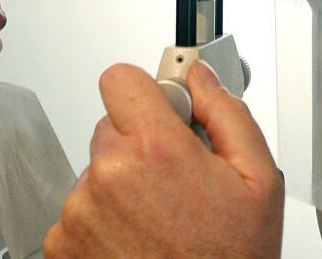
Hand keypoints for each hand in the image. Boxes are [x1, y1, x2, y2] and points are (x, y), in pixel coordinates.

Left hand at [44, 61, 283, 258]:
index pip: (121, 79)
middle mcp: (107, 176)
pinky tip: (138, 243)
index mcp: (154, 150)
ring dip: (123, 188)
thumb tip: (201, 79)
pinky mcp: (62, 244)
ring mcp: (79, 212)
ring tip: (160, 223)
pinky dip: (103, 223)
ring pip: (98, 172)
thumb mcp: (259, 181)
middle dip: (141, 146)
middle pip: (112, 129)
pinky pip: (80, 211)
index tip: (163, 110)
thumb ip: (227, 115)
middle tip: (176, 182)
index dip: (146, 91)